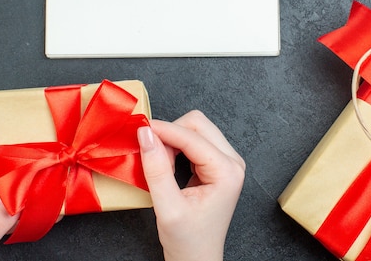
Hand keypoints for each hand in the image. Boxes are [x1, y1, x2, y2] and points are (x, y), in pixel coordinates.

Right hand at [137, 110, 245, 260]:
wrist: (197, 259)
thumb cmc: (188, 241)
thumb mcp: (168, 207)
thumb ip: (156, 169)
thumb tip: (146, 134)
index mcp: (227, 171)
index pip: (192, 136)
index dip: (163, 130)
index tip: (138, 130)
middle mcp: (232, 161)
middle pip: (197, 124)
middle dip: (170, 134)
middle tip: (151, 156)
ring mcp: (227, 160)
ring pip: (195, 129)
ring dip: (172, 140)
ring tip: (160, 167)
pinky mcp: (217, 163)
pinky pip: (194, 140)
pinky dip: (175, 146)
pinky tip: (167, 165)